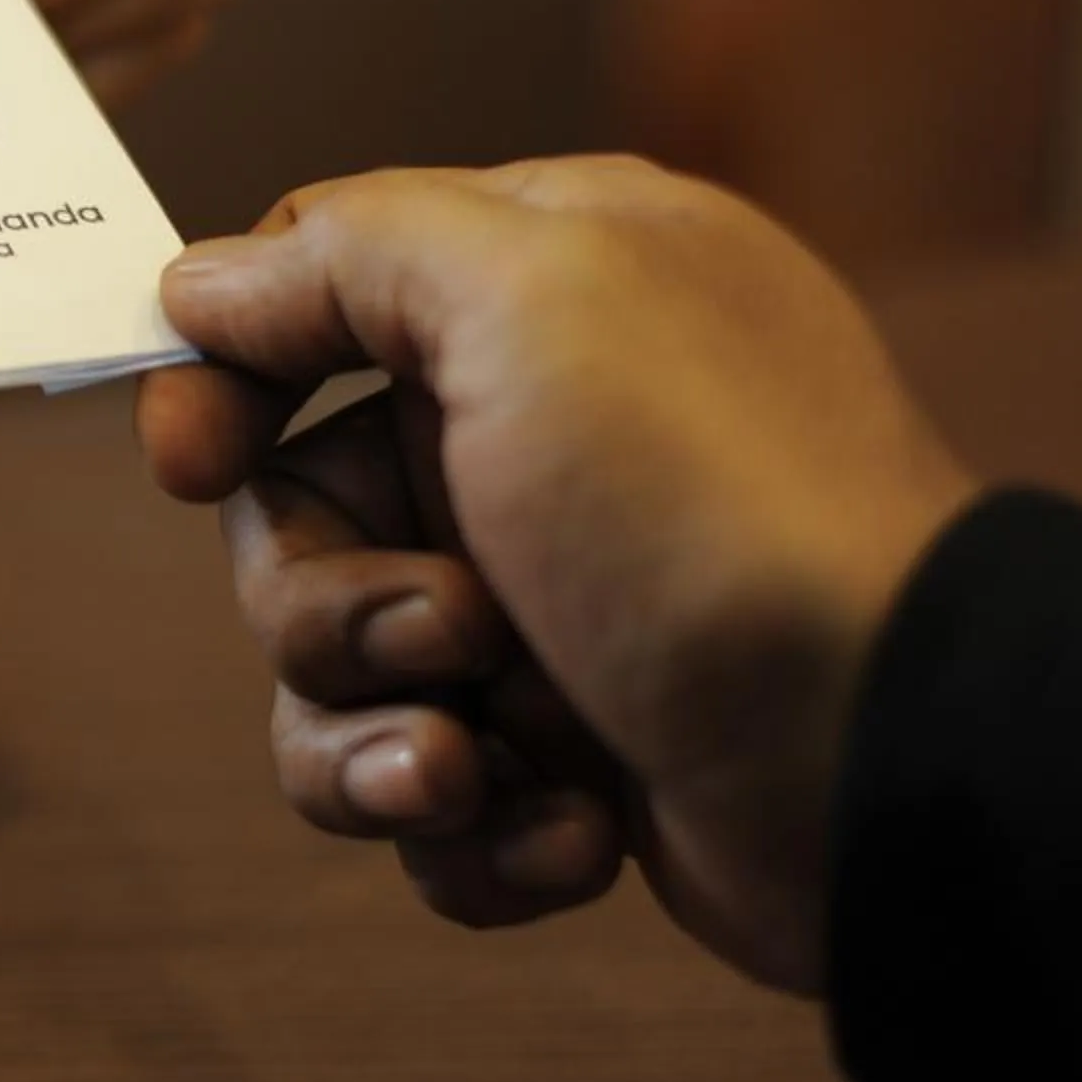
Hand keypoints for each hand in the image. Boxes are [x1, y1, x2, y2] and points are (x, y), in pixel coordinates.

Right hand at [136, 158, 980, 993]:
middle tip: (445, 632)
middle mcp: (536, 435)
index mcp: (538, 294)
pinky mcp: (567, 751)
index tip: (191, 462)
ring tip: (480, 766)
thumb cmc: (711, 503)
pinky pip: (422, 791)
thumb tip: (198, 284)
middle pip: (296, 513)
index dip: (222, 385)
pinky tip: (574, 830)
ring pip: (334, 671)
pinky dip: (474, 831)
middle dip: (331, 604)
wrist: (889, 760)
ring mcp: (552, 600)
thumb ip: (345, 251)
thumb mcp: (530, 290)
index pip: (306, 302)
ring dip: (378, 738)